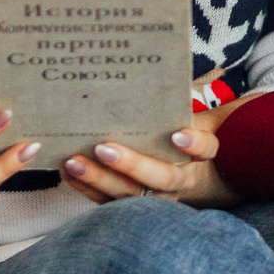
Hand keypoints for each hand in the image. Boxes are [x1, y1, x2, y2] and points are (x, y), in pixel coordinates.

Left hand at [64, 98, 238, 206]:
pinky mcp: (132, 205)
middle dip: (131, 165)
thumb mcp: (187, 118)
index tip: (178, 134)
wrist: (180, 169)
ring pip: (130, 194)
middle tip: (103, 148)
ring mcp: (155, 196)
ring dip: (99, 179)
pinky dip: (86, 187)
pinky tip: (68, 171)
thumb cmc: (177, 132)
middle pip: (162, 177)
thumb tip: (160, 68)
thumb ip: (179, 105)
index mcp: (199, 154)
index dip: (194, 144)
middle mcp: (180, 179)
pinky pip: (108, 201)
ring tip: (74, 162)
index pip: (205, 149)